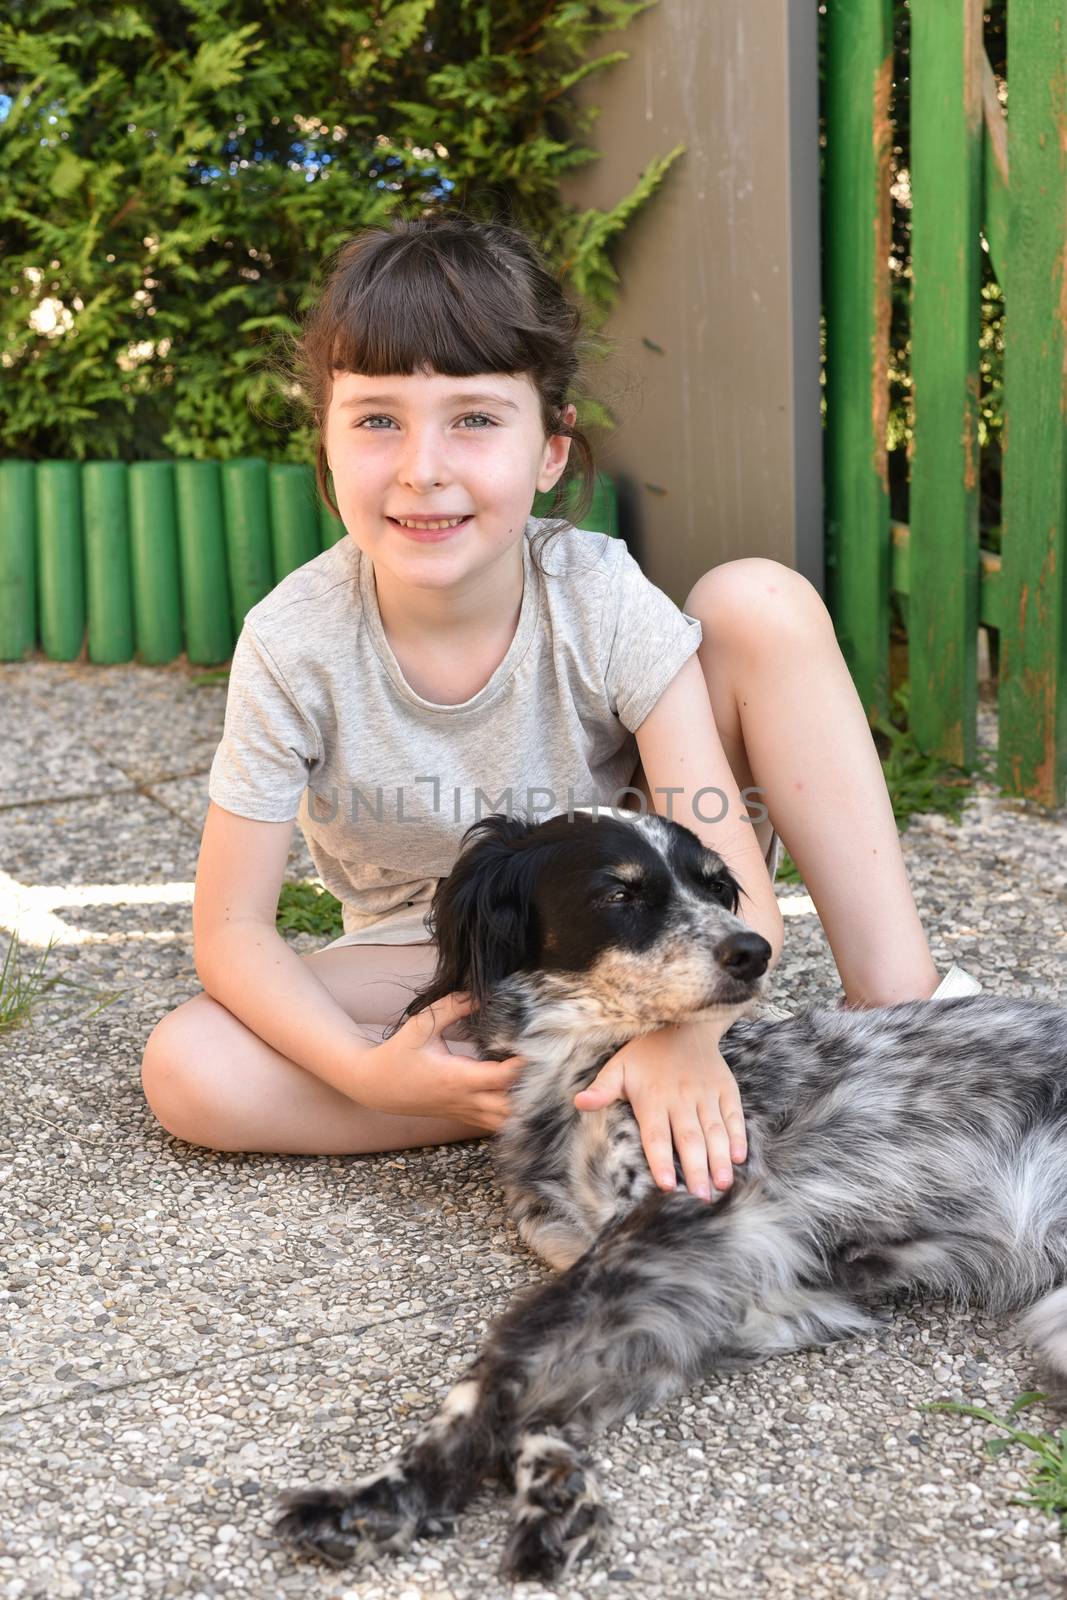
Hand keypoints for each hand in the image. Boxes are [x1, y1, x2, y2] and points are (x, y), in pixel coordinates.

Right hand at [365, 990, 524, 1131]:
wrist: (376, 1086)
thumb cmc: (399, 1053)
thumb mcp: (422, 1024)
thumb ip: (453, 1006)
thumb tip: (480, 993)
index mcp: (457, 1078)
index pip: (502, 1078)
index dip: (523, 1065)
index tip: (535, 1046)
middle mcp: (465, 1100)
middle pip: (512, 1108)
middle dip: (531, 1090)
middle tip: (543, 1066)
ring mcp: (465, 1112)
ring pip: (506, 1122)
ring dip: (524, 1105)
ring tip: (533, 1081)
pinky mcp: (463, 1116)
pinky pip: (495, 1123)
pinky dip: (512, 1113)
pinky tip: (518, 1094)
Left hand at [573, 1018, 745, 1199]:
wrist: (682, 1025)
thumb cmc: (644, 1054)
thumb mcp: (617, 1068)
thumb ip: (602, 1090)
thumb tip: (579, 1103)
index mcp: (653, 1098)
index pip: (656, 1135)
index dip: (661, 1160)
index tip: (666, 1185)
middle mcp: (681, 1098)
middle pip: (689, 1139)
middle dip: (697, 1169)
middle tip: (701, 1198)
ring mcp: (706, 1094)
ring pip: (714, 1131)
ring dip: (720, 1159)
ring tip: (722, 1184)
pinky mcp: (726, 1089)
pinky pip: (733, 1115)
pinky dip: (738, 1136)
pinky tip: (739, 1158)